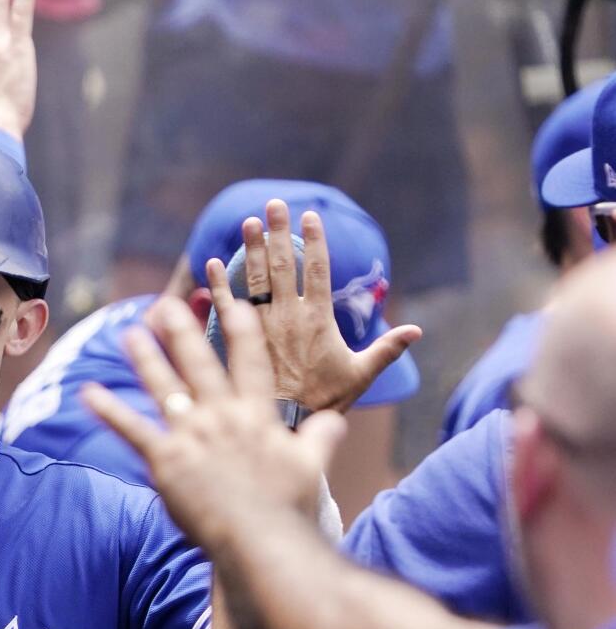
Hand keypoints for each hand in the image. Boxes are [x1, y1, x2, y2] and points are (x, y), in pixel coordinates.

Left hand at [82, 295, 346, 548]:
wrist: (260, 541)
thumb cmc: (287, 509)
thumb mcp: (311, 468)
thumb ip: (320, 439)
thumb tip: (336, 420)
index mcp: (257, 416)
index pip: (250, 363)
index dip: (242, 330)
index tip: (234, 303)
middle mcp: (222, 417)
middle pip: (198, 364)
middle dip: (181, 331)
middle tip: (166, 305)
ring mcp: (192, 436)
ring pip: (163, 386)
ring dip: (144, 358)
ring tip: (128, 333)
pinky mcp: (165, 460)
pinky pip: (131, 429)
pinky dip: (109, 410)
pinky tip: (89, 392)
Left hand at [224, 199, 420, 412]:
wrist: (285, 424)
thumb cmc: (323, 400)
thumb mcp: (360, 374)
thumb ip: (386, 349)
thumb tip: (417, 331)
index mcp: (318, 318)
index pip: (317, 269)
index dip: (315, 240)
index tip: (310, 215)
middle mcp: (288, 315)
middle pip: (283, 265)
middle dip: (279, 232)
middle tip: (274, 204)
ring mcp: (261, 325)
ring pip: (255, 279)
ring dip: (251, 249)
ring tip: (249, 222)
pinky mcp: (239, 339)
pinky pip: (224, 306)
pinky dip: (218, 284)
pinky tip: (211, 263)